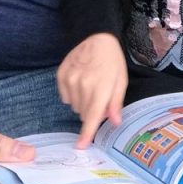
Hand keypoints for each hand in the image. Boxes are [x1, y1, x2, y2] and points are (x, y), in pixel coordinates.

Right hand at [57, 33, 127, 147]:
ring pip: (74, 106)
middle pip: (84, 114)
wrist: (96, 37)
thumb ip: (116, 102)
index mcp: (101, 88)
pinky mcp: (61, 76)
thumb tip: (114, 122)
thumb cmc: (112, 61)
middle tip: (98, 97)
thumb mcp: (121, 81)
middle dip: (92, 112)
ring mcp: (70, 80)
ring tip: (89, 86)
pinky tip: (79, 81)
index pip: (93, 116)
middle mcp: (84, 85)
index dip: (86, 133)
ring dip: (82, 103)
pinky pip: (65, 97)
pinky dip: (72, 94)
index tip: (80, 146)